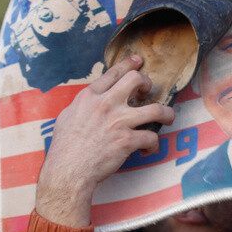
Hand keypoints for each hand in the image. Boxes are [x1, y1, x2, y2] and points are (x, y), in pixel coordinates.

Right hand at [35, 56, 175, 227]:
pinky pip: (152, 138)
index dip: (128, 64)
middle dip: (147, 83)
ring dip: (166, 114)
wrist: (68, 170)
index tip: (137, 61)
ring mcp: (119, 122)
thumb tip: (90, 102)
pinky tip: (147, 150)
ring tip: (167, 118)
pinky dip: (153, 146)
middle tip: (147, 93)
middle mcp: (106, 104)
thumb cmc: (64, 147)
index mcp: (90, 97)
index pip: (113, 73)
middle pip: (137, 80)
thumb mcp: (67, 116)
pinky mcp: (127, 141)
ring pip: (156, 109)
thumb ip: (83, 105)